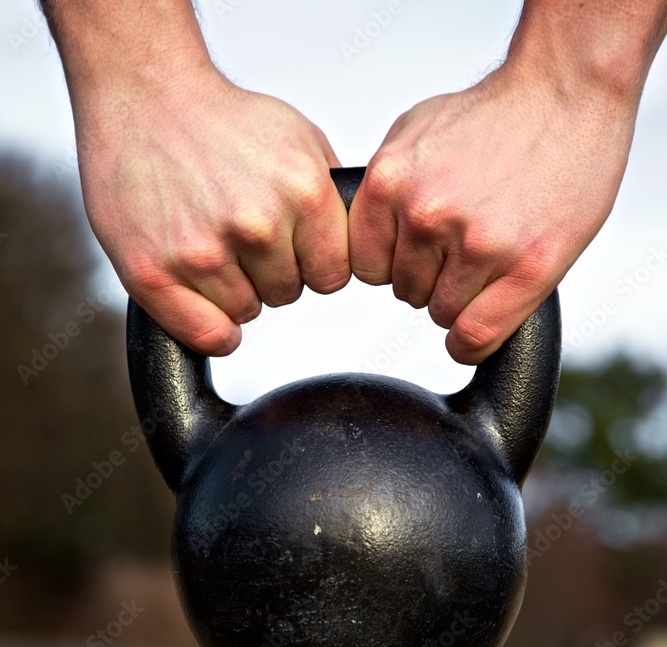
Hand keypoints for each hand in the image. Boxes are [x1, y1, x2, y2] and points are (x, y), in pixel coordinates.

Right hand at [75, 67, 349, 354]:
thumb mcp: (299, 139)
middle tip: (237, 231)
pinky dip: (209, 326)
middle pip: (288, 294)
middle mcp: (256, 224)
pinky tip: (199, 292)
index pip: (333, 275)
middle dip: (269, 271)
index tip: (290, 244)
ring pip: (245, 313)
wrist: (143, 96)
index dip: (311, 262)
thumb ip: (332, 196)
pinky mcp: (155, 273)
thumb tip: (358, 242)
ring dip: (232, 290)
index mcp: (303, 192)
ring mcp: (203, 252)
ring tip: (209, 241)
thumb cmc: (218, 121)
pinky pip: (209, 337)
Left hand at [348, 64, 635, 362]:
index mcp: (391, 182)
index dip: (393, 265)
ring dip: (461, 300)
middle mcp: (428, 214)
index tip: (416, 256)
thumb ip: (382, 187)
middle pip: (406, 292)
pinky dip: (472, 343)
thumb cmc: (495, 115)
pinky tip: (478, 328)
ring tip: (488, 260)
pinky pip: (475, 336)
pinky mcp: (525, 267)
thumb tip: (355, 235)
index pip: (366, 267)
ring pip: (442, 314)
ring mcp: (478, 244)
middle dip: (432, 277)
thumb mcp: (414, 133)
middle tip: (466, 247)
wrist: (567, 92)